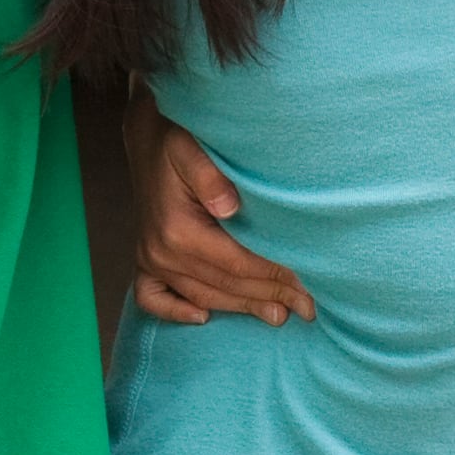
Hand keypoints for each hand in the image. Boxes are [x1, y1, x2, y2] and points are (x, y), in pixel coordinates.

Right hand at [131, 115, 310, 327]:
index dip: (275, 278)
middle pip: (226, 287)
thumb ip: (209, 175)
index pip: (238, 265)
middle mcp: (161, 252)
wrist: (147, 137)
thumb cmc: (176, 138)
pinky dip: (175, 312)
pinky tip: (202, 318)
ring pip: (203, 296)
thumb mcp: (191, 147)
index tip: (309, 286)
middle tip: (308, 308)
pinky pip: (152, 299)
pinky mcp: (146, 260)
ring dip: (241, 308)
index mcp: (178, 230)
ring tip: (279, 315)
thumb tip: (229, 207)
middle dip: (270, 297)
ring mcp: (151, 259)